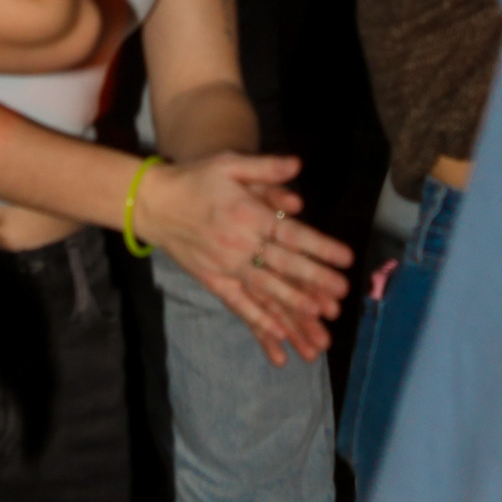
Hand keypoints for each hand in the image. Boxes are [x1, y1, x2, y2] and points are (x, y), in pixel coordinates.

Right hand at [133, 153, 352, 366]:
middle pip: (284, 266)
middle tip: (341, 296)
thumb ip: (265, 167)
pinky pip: (240, 306)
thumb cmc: (197, 179)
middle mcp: (240, 244)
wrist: (156, 203)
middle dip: (315, 282)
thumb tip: (297, 165)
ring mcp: (227, 267)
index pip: (292, 234)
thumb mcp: (230, 163)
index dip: (320, 247)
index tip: (345, 259)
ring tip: (319, 326)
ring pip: (266, 292)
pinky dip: (260, 323)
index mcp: (249, 214)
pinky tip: (280, 339)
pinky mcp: (214, 282)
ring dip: (294, 310)